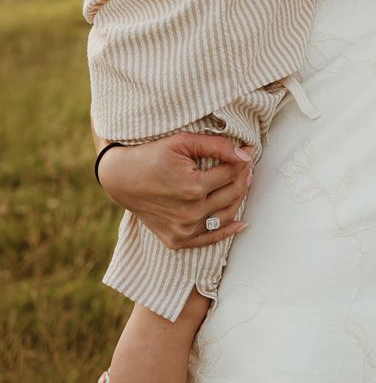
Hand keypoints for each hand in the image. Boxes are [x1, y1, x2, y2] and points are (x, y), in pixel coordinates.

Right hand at [97, 134, 253, 249]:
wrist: (121, 178)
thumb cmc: (151, 155)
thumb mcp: (182, 142)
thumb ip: (217, 146)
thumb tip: (246, 155)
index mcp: (193, 188)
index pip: (231, 174)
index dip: (242, 161)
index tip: (247, 151)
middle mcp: (190, 212)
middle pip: (232, 194)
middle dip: (243, 177)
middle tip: (245, 165)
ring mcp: (183, 230)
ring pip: (226, 215)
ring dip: (238, 199)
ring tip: (241, 183)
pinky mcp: (176, 240)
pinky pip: (209, 239)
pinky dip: (228, 231)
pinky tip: (242, 223)